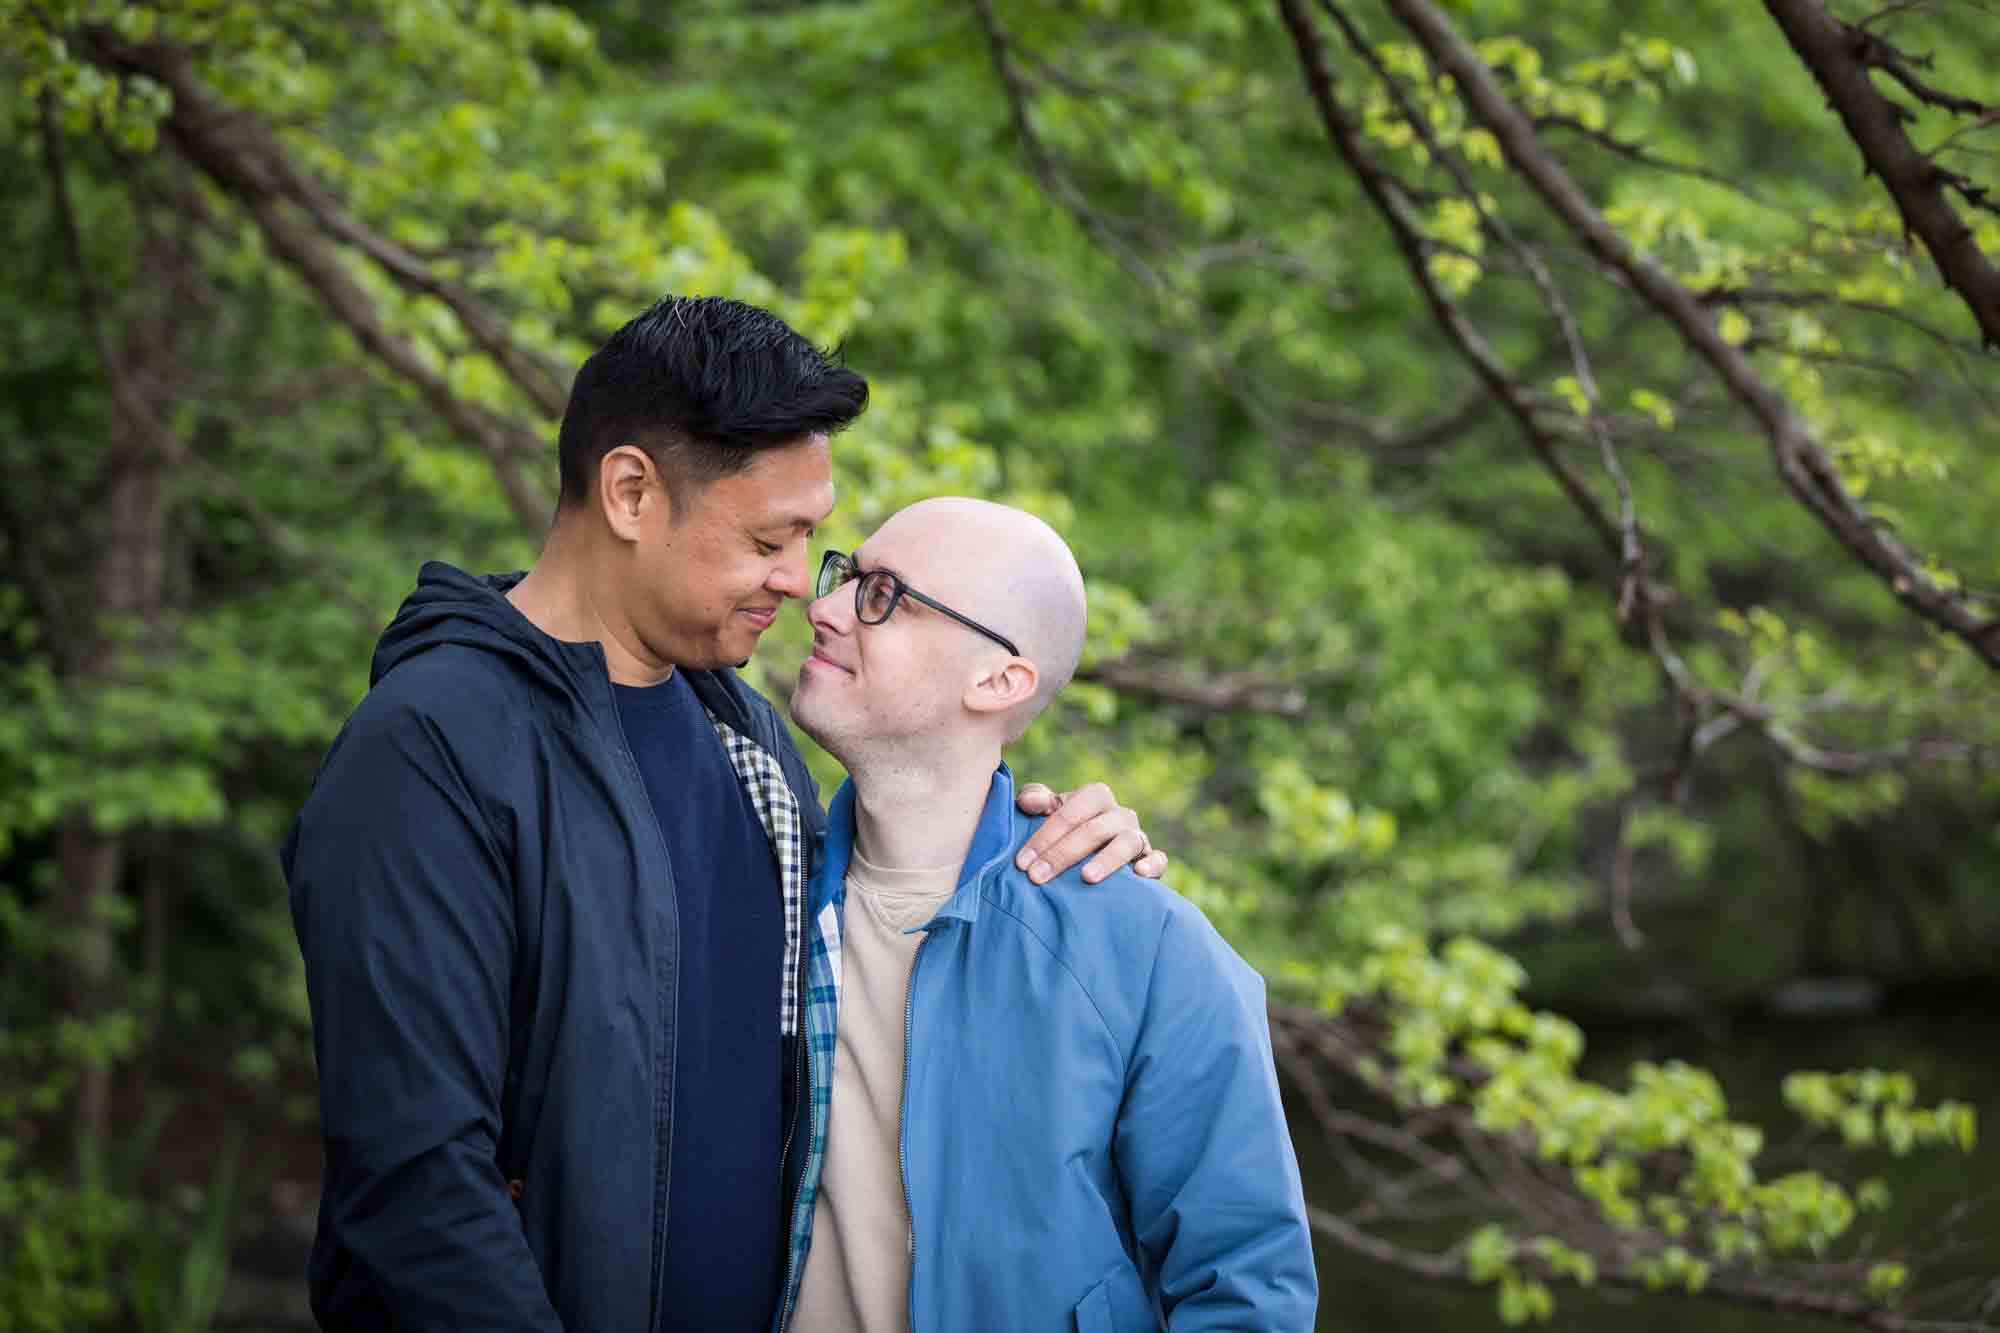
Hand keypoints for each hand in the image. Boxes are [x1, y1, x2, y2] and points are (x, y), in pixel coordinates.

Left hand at [1013, 781, 1168, 884]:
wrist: (1090, 855)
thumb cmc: (1064, 831)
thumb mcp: (1047, 813)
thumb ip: (1036, 800)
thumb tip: (1030, 802)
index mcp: (1095, 797)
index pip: (1070, 811)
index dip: (1044, 835)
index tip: (1022, 862)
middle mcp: (1119, 814)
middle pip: (1094, 829)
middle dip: (1063, 854)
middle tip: (1037, 877)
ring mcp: (1138, 836)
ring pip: (1128, 842)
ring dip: (1107, 859)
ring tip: (1086, 877)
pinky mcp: (1151, 859)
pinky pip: (1159, 859)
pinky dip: (1152, 864)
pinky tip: (1138, 874)